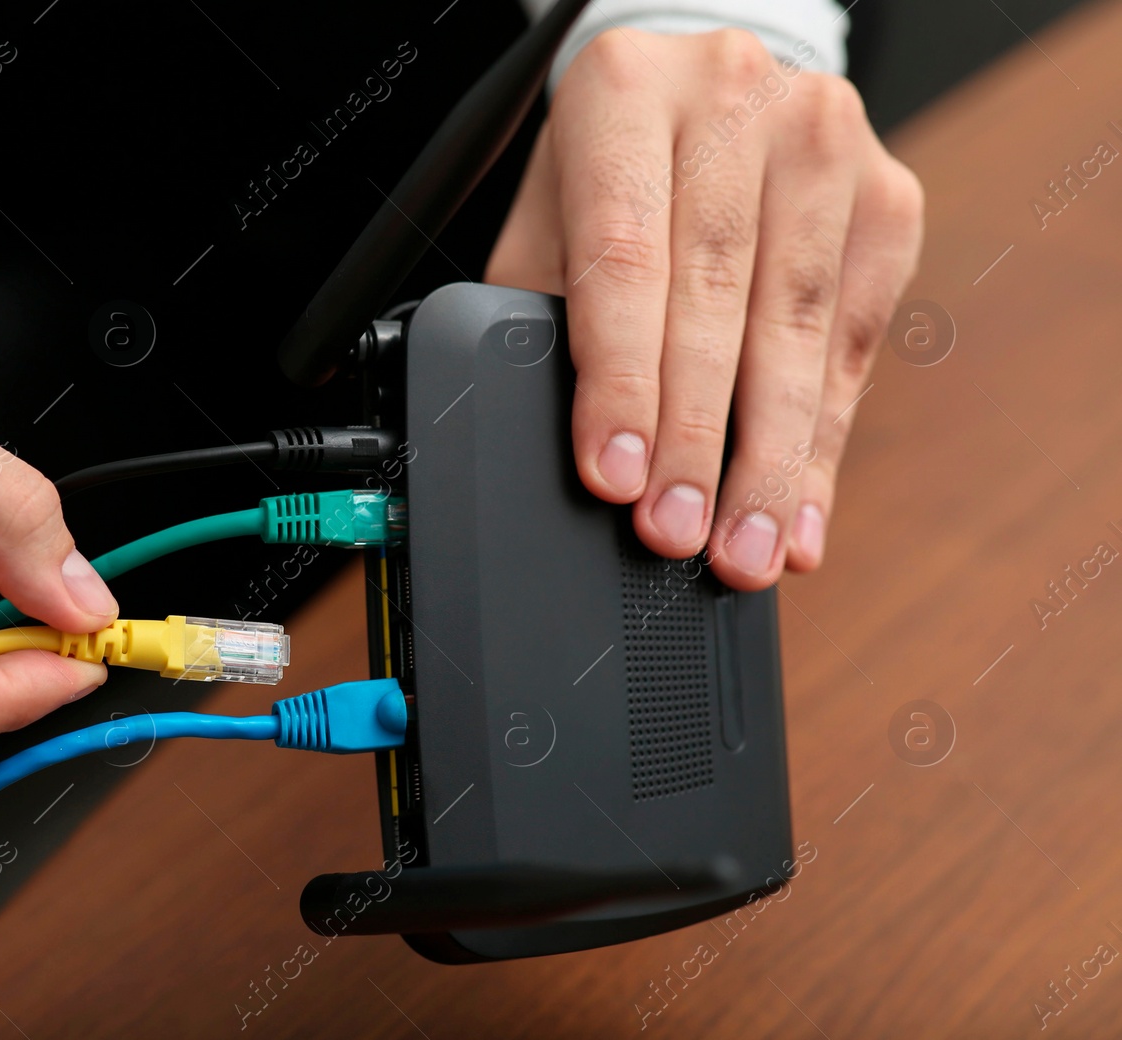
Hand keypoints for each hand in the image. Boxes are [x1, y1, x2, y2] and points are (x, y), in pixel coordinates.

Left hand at [486, 28, 922, 589]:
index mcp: (624, 93)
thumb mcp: (552, 220)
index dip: (622, 378)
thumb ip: (547, 315)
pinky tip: (801, 511)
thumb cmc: (610, 177)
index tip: (616, 476)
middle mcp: (732, 97)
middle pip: (718, 296)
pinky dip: (825, 441)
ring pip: (800, 325)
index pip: (626, 256)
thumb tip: (578, 449)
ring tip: (747, 549)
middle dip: (696, 437)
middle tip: (677, 533)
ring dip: (772, 459)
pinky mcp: (888, 193)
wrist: (701, 97)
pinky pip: (856, 339)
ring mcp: (824, 139)